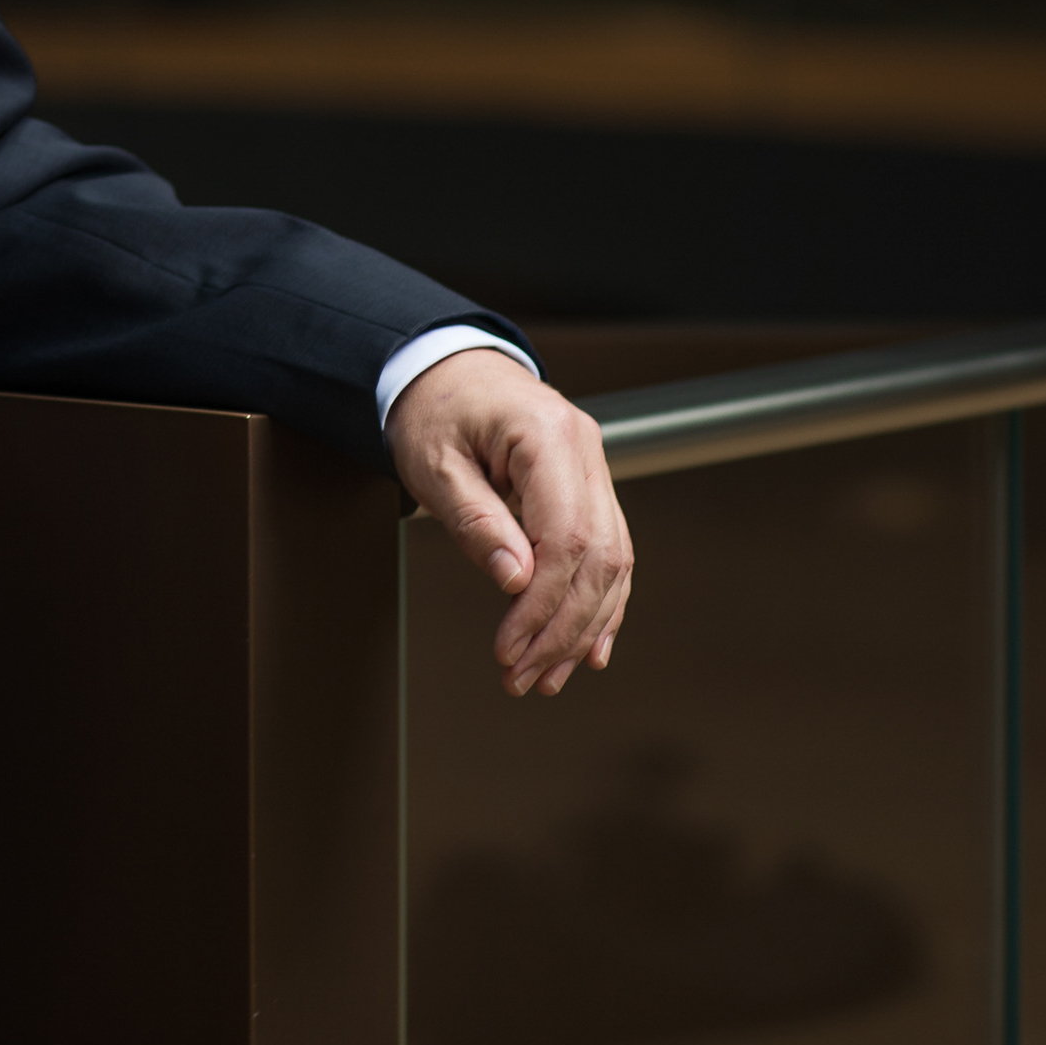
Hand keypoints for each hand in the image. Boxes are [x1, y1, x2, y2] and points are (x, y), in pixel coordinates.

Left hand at [386, 347, 633, 695]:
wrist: (444, 368)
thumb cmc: (433, 408)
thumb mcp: (435, 465)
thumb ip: (476, 522)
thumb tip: (516, 582)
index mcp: (548, 435)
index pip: (566, 538)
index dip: (543, 604)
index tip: (512, 646)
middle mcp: (585, 450)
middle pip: (598, 558)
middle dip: (563, 628)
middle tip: (526, 677)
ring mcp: (594, 467)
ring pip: (612, 563)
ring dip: (582, 627)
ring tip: (548, 675)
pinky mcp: (588, 487)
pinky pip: (608, 552)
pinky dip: (599, 603)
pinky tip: (587, 646)